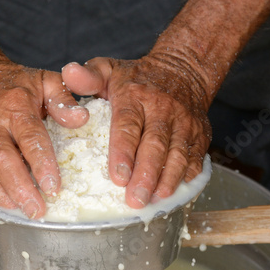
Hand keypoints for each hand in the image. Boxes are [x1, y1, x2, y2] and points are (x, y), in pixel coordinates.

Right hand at [0, 57, 88, 217]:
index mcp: (14, 104)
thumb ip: (64, 99)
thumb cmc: (12, 84)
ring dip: (1, 196)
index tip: (54, 187)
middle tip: (37, 209)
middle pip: (2, 160)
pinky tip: (1, 203)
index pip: (29, 137)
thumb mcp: (44, 80)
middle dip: (21, 188)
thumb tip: (81, 119)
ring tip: (21, 211)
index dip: (42, 164)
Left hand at [62, 54, 211, 208]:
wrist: (183, 69)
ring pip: (178, 154)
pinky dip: (187, 176)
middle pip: (155, 145)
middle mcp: (163, 109)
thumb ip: (86, 76)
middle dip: (145, 175)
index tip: (117, 177)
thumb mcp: (107, 69)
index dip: (123, 152)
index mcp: (136, 96)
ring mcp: (184, 123)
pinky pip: (196, 157)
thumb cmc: (138, 77)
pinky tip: (175, 192)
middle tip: (134, 199)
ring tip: (155, 200)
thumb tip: (69, 72)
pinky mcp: (200, 134)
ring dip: (167, 180)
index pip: (128, 126)